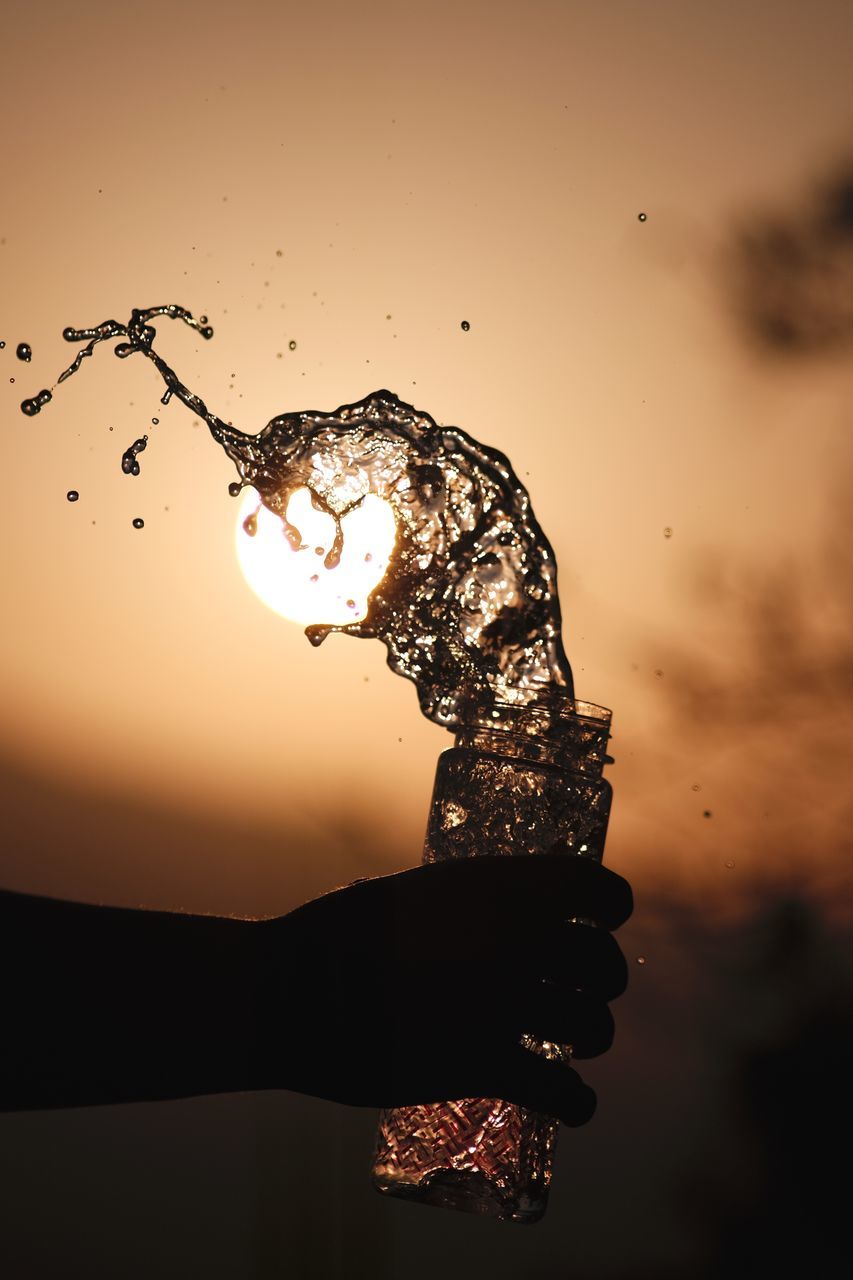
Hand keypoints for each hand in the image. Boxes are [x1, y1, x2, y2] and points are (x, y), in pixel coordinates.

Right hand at [258, 853, 631, 1125]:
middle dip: (601, 980)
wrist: (290, 989)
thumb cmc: (338, 934)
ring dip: (591, 1037)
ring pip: (592, 1027)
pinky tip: (575, 1106)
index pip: (597, 889)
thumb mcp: (411, 892)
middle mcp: (516, 937)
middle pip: (602, 964)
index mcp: (500, 884)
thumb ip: (465, 906)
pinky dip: (577, 1103)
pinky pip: (562, 1092)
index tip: (605, 920)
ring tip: (573, 1047)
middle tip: (580, 993)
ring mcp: (504, 1002)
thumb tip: (493, 918)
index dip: (610, 906)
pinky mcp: (483, 1064)